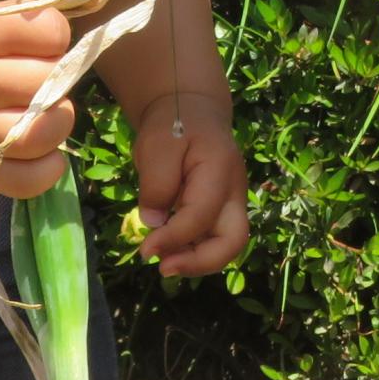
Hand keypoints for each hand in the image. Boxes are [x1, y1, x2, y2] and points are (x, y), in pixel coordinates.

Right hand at [0, 0, 108, 199]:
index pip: (52, 31)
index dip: (50, 28)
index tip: (24, 26)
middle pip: (54, 79)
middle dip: (52, 69)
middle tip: (22, 63)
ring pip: (49, 129)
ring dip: (55, 114)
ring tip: (33, 98)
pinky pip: (28, 180)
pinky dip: (44, 167)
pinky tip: (37, 142)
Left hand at [129, 90, 248, 276]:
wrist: (191, 112)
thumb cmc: (173, 125)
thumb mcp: (156, 146)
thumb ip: (156, 184)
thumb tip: (154, 223)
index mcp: (220, 170)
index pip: (201, 216)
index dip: (174, 238)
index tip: (145, 250)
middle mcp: (233, 192)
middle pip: (234, 241)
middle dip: (201, 262)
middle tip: (164, 267)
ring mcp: (231, 203)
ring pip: (226, 245)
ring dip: (196, 260)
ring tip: (163, 261)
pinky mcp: (221, 211)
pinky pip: (213, 239)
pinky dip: (194, 251)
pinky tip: (169, 250)